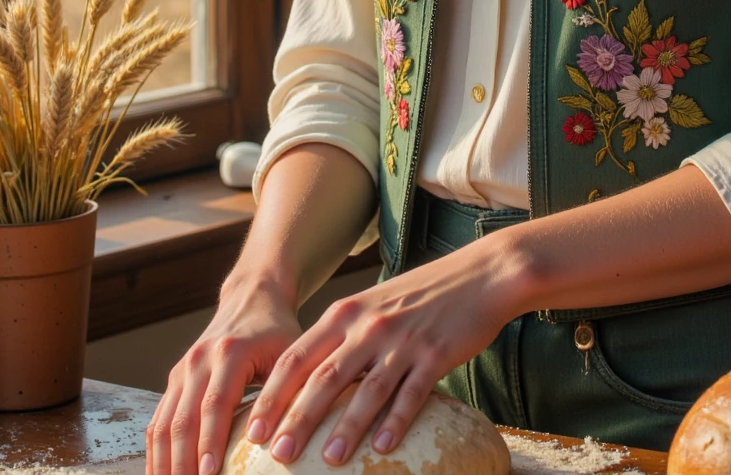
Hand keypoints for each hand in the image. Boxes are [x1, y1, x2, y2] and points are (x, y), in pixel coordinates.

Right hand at [146, 271, 301, 474]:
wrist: (252, 296)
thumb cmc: (277, 331)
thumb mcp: (291, 354)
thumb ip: (287, 393)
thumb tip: (285, 441)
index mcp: (229, 353)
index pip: (215, 405)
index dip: (210, 443)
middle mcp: (198, 360)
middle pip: (182, 420)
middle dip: (182, 463)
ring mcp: (182, 370)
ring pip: (163, 424)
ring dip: (164, 463)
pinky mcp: (175, 379)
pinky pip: (157, 420)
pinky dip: (156, 452)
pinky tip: (160, 474)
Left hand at [243, 232, 523, 465]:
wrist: (479, 275)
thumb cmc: (420, 297)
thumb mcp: (372, 307)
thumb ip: (341, 338)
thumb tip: (306, 384)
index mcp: (346, 313)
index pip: (297, 357)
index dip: (273, 395)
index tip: (251, 429)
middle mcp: (368, 325)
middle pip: (324, 377)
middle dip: (297, 418)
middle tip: (276, 455)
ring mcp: (402, 340)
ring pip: (366, 389)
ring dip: (345, 427)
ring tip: (328, 460)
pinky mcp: (435, 354)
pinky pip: (411, 393)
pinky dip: (395, 421)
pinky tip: (383, 448)